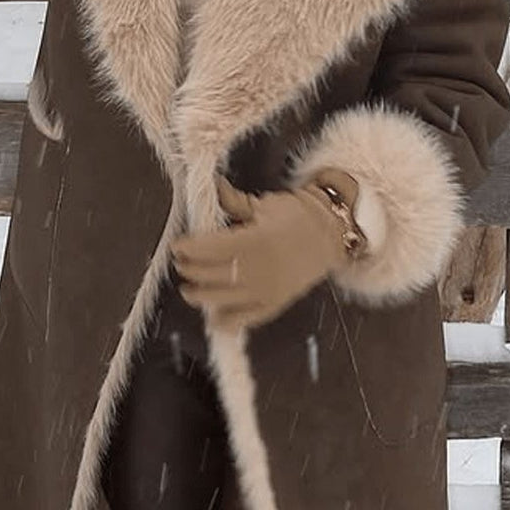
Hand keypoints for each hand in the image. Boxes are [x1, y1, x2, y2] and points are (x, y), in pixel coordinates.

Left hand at [171, 173, 360, 333]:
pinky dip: (229, 322)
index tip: (178, 246)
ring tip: (188, 291)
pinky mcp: (276, 303)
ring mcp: (266, 290)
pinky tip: (215, 320)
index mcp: (253, 240)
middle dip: (190, 270)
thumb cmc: (296, 215)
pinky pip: (248, 318)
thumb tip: (211, 187)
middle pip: (211, 275)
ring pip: (222, 299)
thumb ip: (234, 203)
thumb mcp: (264, 205)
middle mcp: (257, 269)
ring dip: (200, 297)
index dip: (189, 248)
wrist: (330, 234)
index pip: (209, 248)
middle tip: (181, 265)